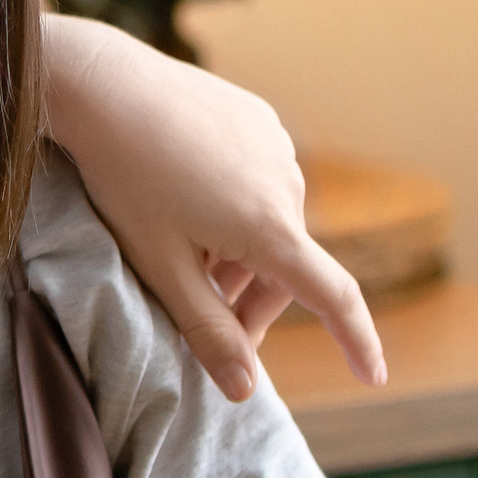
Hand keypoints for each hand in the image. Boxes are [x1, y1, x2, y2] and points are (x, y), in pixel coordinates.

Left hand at [40, 14, 387, 399]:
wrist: (104, 87)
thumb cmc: (125, 179)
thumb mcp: (159, 266)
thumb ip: (205, 330)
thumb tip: (245, 390)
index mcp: (270, 227)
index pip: (333, 297)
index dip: (357, 341)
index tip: (373, 377)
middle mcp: (288, 183)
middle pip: (285, 267)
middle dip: (250, 304)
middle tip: (206, 328)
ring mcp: (276, 145)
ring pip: (269, 224)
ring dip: (239, 254)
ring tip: (183, 256)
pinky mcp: (257, 118)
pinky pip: (256, 179)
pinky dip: (233, 206)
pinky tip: (185, 200)